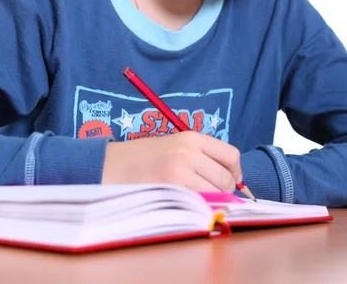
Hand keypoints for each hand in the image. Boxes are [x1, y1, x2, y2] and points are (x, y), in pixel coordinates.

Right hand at [102, 131, 241, 191]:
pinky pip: (199, 205)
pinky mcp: (171, 191)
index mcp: (191, 138)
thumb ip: (201, 156)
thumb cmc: (144, 158)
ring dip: (212, 201)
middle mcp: (189, 153)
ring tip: (195, 198)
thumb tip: (232, 179)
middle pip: (226, 178)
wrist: (111, 165)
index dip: (236, 171)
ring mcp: (180, 173)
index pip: (231, 155)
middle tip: (211, 193)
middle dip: (224, 190)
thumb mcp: (174, 145)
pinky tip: (188, 205)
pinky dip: (199, 209)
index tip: (233, 180)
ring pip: (216, 194)